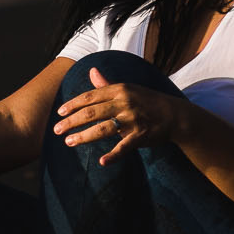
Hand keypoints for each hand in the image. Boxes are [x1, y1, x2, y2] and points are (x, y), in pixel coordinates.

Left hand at [53, 67, 188, 165]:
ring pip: (103, 129)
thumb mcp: (129, 88)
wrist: (176, 115)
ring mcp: (133, 120)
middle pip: (91, 113)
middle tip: (56, 130)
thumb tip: (91, 71)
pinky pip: (124, 147)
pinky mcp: (141, 136)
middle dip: (71, 122)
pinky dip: (113, 155)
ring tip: (68, 142)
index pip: (90, 97)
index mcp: (120, 90)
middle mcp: (125, 103)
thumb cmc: (148, 101)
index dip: (72, 105)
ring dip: (83, 137)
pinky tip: (101, 162)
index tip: (59, 112)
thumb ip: (107, 84)